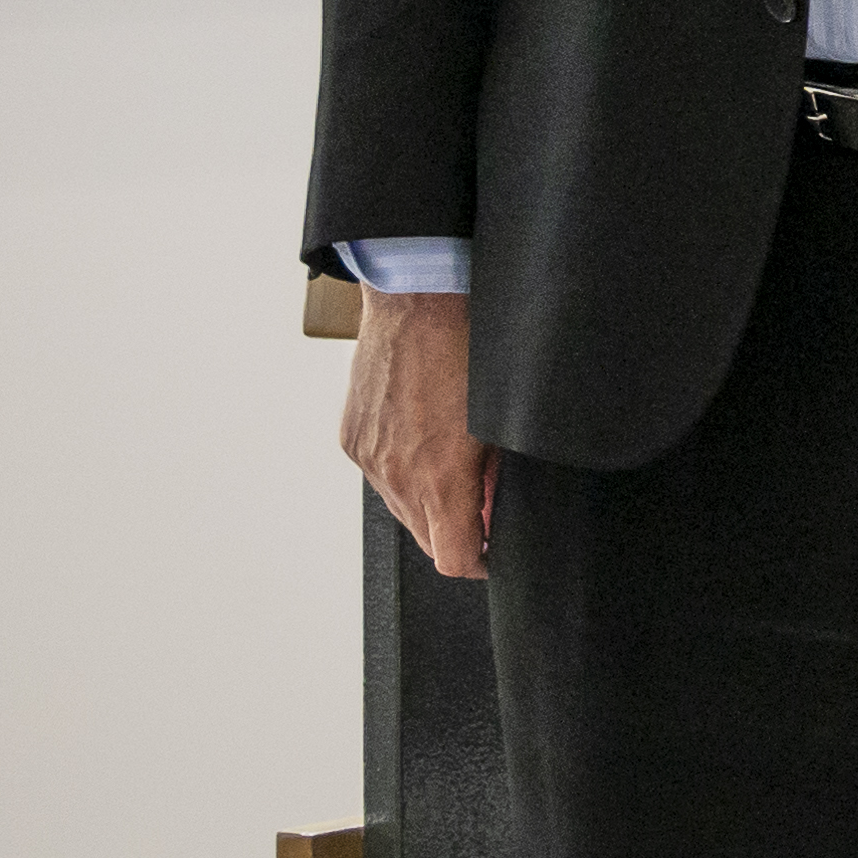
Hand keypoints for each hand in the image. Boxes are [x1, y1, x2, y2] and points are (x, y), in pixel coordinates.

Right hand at [342, 287, 496, 579]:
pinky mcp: (351, 436)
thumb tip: (497, 501)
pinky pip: (378, 471)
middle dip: (456, 530)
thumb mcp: (505, 415)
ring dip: (427, 499)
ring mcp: (368, 456)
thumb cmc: (473, 346)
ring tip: (455, 465)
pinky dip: (401, 469)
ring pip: (399, 505)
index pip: (454, 558)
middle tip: (484, 506)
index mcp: (438, 477)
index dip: (480, 562)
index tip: (495, 551)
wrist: (420, 296)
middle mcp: (396, 475)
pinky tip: (424, 438)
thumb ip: (497, 471)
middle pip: (426, 537)